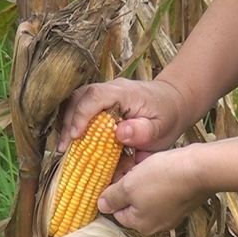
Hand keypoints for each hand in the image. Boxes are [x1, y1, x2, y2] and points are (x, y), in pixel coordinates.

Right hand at [57, 78, 188, 153]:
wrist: (173, 102)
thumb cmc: (168, 117)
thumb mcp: (162, 128)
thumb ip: (143, 131)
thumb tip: (119, 133)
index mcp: (125, 92)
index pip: (95, 97)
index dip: (81, 116)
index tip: (75, 137)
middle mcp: (110, 89)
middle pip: (79, 97)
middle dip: (68, 122)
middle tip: (64, 148)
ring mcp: (103, 92)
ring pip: (75, 101)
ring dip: (67, 122)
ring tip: (65, 146)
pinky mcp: (99, 101)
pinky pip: (80, 107)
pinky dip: (72, 122)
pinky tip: (72, 140)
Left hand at [97, 144, 210, 234]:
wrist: (200, 169)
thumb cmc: (161, 178)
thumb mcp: (128, 186)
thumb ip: (112, 198)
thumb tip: (100, 206)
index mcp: (141, 225)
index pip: (117, 212)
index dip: (113, 192)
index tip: (115, 174)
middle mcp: (157, 225)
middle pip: (133, 204)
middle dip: (128, 185)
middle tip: (129, 166)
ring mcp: (173, 214)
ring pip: (148, 196)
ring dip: (143, 180)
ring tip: (144, 164)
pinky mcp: (184, 201)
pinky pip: (163, 191)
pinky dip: (159, 179)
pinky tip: (160, 166)